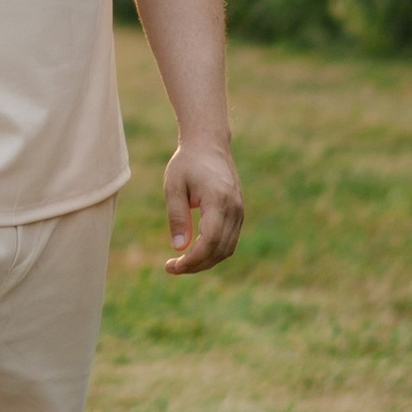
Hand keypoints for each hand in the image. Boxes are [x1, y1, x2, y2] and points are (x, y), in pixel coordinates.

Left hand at [163, 140, 243, 274]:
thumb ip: (177, 216)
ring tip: (182, 262)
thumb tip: (179, 248)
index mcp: (218, 200)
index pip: (209, 241)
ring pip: (227, 249)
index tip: (172, 266)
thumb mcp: (174, 186)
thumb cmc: (187, 163)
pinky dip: (213, 251)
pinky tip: (195, 251)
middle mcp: (234, 208)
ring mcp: (239, 211)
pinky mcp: (239, 213)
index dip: (192, 259)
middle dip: (196, 265)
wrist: (209, 144)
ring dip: (206, 261)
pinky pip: (230, 240)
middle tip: (172, 267)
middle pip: (220, 250)